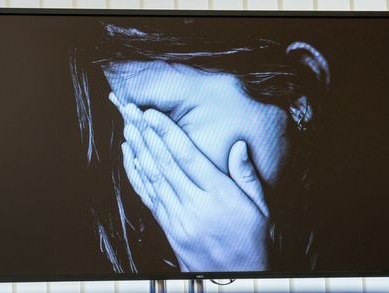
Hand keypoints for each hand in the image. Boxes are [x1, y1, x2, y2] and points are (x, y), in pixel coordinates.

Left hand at [110, 93, 269, 271]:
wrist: (235, 279)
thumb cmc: (252, 241)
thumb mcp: (261, 208)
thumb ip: (247, 175)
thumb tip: (238, 145)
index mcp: (219, 196)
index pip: (187, 157)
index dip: (166, 133)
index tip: (151, 114)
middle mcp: (195, 205)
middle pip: (164, 163)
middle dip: (145, 134)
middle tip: (129, 111)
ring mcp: (178, 218)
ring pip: (152, 178)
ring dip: (137, 150)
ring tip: (127, 127)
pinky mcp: (169, 228)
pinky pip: (148, 197)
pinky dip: (136, 175)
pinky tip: (130, 157)